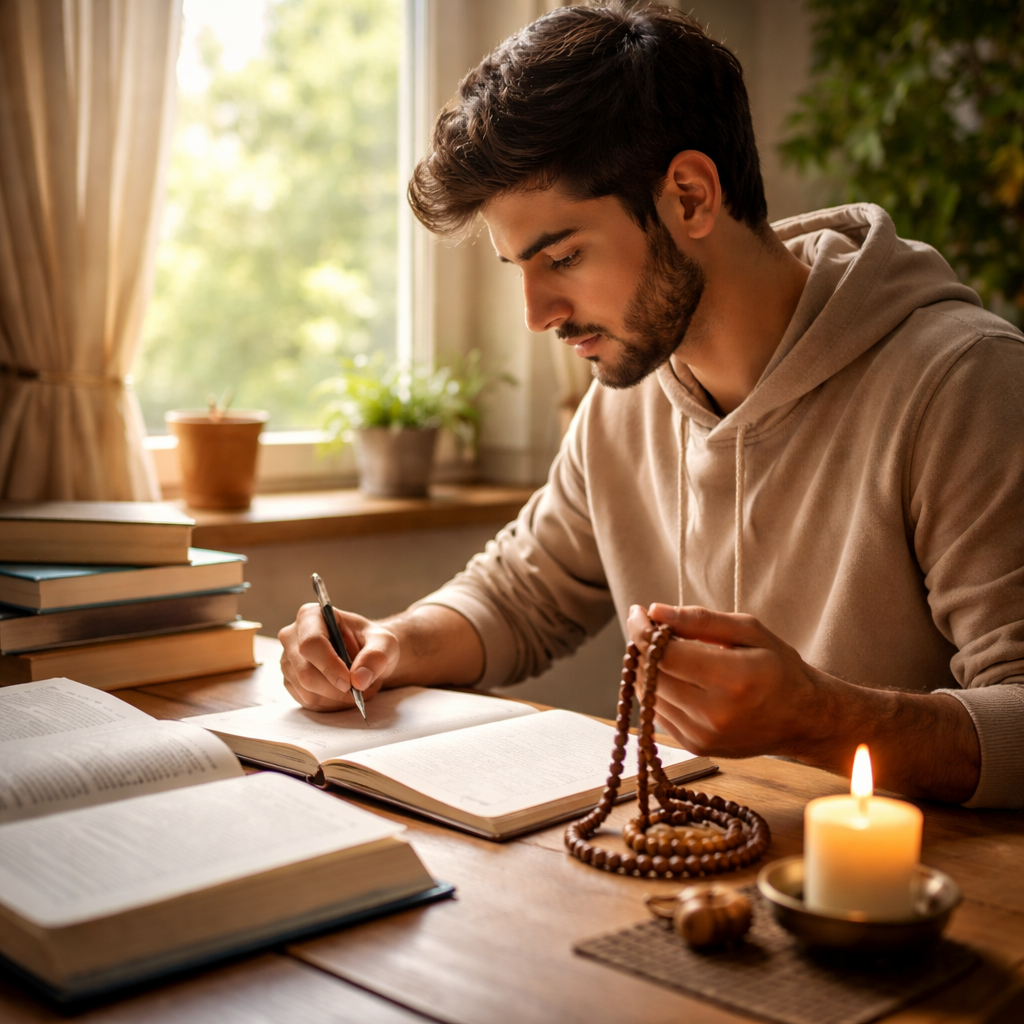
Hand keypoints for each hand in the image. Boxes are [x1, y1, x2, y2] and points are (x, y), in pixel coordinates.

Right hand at [278, 603, 399, 710]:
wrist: (365, 655)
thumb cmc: (371, 642)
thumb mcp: (384, 643)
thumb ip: (376, 656)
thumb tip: (359, 679)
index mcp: (311, 616)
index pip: (311, 643)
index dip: (329, 666)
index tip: (350, 683)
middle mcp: (292, 636)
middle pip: (305, 671)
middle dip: (335, 688)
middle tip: (360, 690)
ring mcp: (288, 660)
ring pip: (306, 690)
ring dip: (336, 698)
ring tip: (357, 690)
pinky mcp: (290, 681)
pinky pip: (307, 701)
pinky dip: (330, 704)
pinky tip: (344, 694)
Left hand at [626, 602, 832, 759]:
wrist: (803, 719)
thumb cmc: (779, 668)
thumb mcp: (749, 631)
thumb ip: (700, 619)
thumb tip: (654, 611)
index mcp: (734, 678)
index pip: (666, 654)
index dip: (643, 631)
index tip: (637, 612)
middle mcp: (715, 713)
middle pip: (653, 675)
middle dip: (643, 648)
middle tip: (650, 629)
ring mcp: (704, 735)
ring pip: (650, 696)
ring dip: (647, 670)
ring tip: (665, 652)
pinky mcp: (696, 747)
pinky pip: (659, 714)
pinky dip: (658, 692)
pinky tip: (675, 677)